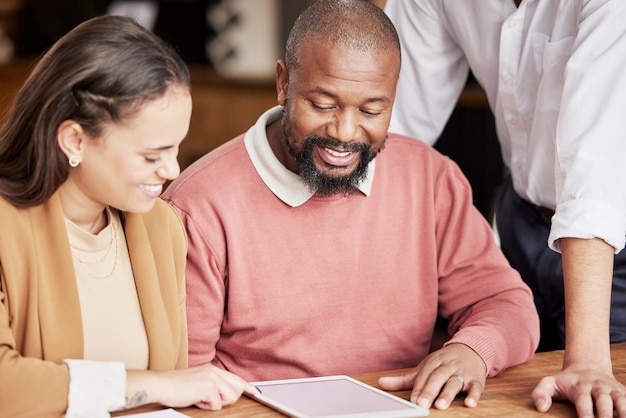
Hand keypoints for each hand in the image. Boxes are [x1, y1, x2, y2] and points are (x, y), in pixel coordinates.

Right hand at [128, 364, 255, 410]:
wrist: (161, 385)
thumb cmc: (175, 386)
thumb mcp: (197, 382)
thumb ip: (212, 385)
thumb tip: (224, 394)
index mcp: (212, 369)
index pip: (235, 378)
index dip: (247, 386)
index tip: (256, 392)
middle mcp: (214, 371)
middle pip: (237, 389)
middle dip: (227, 399)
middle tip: (210, 400)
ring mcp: (212, 378)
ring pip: (230, 397)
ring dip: (217, 403)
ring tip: (201, 399)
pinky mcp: (208, 388)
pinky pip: (216, 405)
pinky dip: (206, 407)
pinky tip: (196, 400)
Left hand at [378, 343, 485, 409]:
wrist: (472, 349)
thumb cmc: (444, 363)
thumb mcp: (425, 368)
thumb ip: (405, 379)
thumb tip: (381, 383)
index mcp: (434, 362)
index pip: (424, 375)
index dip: (418, 388)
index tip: (413, 400)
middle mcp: (448, 366)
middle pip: (438, 377)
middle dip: (430, 390)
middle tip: (422, 403)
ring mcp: (463, 372)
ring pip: (455, 382)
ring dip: (448, 393)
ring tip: (441, 405)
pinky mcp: (477, 379)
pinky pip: (476, 387)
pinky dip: (474, 395)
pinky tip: (470, 403)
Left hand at [532, 363, 625, 417]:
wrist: (587, 366)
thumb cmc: (567, 381)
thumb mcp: (550, 383)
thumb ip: (541, 393)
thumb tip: (541, 408)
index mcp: (579, 386)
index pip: (583, 400)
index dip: (585, 412)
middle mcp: (597, 387)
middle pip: (603, 401)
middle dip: (605, 415)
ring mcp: (611, 389)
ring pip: (620, 400)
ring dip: (623, 411)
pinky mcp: (622, 392)